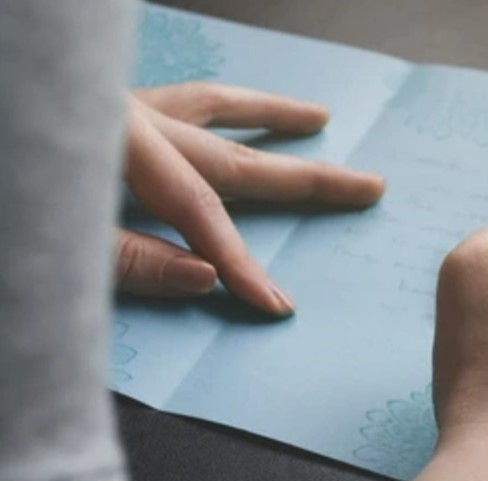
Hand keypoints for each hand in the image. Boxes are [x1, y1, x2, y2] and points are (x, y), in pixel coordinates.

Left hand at [119, 83, 384, 314]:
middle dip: (303, 178)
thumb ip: (127, 261)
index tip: (277, 303)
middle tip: (367, 186)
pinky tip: (243, 107)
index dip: (239, 259)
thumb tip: (205, 277)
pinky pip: (180, 101)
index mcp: (119, 142)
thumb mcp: (51, 249)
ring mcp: (121, 106)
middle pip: (233, 156)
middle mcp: (130, 116)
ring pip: (212, 107)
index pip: (199, 209)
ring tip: (319, 117)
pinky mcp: (111, 109)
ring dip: (270, 115)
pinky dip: (221, 105)